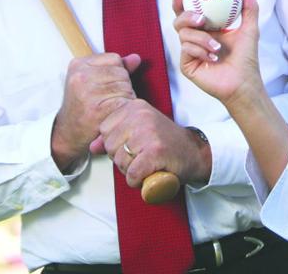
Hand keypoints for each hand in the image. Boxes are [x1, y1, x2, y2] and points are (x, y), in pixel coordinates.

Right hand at [51, 52, 140, 171]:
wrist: (66, 134)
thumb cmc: (81, 106)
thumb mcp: (91, 80)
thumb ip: (114, 68)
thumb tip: (136, 58)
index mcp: (79, 65)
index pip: (115, 59)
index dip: (118, 74)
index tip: (107, 86)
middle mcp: (81, 76)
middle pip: (122, 74)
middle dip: (123, 87)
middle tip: (110, 100)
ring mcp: (88, 93)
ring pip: (126, 88)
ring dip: (126, 99)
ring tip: (112, 107)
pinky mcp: (97, 110)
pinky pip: (124, 103)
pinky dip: (124, 110)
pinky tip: (115, 115)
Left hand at [94, 98, 211, 186]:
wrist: (194, 152)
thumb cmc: (165, 143)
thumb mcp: (138, 132)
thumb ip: (114, 137)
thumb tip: (92, 146)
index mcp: (134, 107)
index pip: (104, 129)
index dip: (115, 144)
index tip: (134, 145)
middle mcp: (140, 116)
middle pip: (109, 146)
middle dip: (121, 158)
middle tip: (141, 157)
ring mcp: (148, 133)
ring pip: (119, 161)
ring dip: (131, 171)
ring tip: (147, 164)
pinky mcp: (155, 152)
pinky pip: (132, 173)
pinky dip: (138, 181)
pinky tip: (149, 174)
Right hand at [173, 0, 263, 104]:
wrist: (243, 82)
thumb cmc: (246, 58)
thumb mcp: (249, 29)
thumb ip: (249, 8)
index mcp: (207, 29)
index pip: (189, 13)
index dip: (180, 3)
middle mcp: (196, 39)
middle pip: (179, 21)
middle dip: (187, 16)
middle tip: (201, 19)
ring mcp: (190, 52)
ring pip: (183, 35)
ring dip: (201, 38)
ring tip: (217, 47)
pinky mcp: (187, 64)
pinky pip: (186, 50)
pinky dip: (200, 51)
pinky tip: (213, 59)